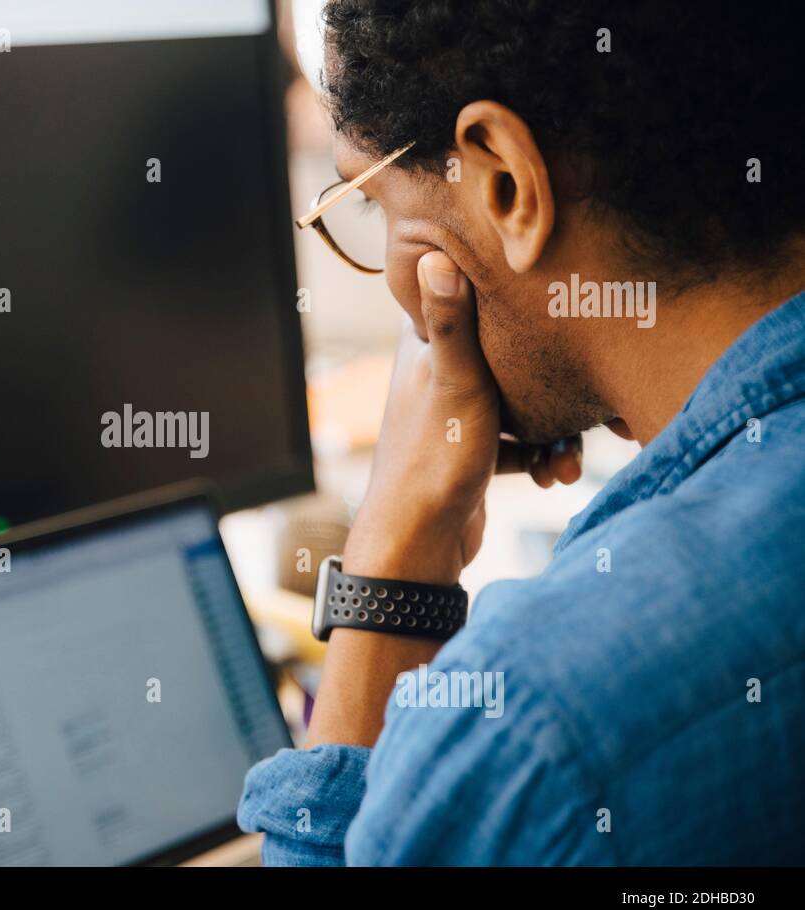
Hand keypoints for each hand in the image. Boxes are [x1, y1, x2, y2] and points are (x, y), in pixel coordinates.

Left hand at [343, 251, 581, 584]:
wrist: (418, 546)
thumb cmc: (434, 462)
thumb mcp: (455, 384)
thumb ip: (453, 324)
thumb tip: (434, 253)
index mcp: (423, 344)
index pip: (477, 301)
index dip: (526, 304)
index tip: (571, 308)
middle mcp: (437, 371)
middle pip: (513, 357)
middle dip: (558, 382)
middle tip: (601, 410)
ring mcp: (455, 411)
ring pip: (523, 401)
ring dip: (555, 429)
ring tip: (570, 458)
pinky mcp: (471, 448)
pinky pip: (518, 439)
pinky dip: (539, 454)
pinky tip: (554, 475)